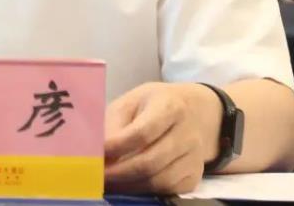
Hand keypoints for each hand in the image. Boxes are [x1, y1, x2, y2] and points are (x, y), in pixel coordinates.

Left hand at [104, 82, 219, 194]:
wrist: (194, 111)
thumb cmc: (154, 105)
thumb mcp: (131, 102)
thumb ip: (114, 124)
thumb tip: (97, 152)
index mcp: (169, 106)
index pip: (142, 133)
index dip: (117, 147)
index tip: (97, 155)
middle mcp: (187, 133)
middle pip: (150, 162)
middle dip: (119, 173)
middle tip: (98, 177)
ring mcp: (194, 156)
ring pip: (159, 181)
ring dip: (129, 186)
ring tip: (110, 183)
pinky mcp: (195, 175)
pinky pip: (168, 190)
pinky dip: (145, 191)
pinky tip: (129, 184)